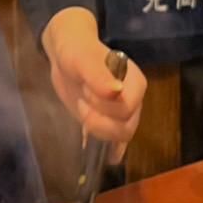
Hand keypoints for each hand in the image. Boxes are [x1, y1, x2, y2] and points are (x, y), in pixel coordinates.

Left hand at [42, 7, 145, 162]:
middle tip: (81, 102)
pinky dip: (104, 149)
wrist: (68, 54)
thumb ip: (98, 74)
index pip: (128, 109)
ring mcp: (121, 114)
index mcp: (134, 83)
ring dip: (97, 130)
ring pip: (119, 137)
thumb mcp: (83, 59)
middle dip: (98, 121)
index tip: (86, 92)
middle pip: (126, 128)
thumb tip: (115, 92)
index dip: (105, 106)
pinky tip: (93, 149)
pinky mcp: (108, 123)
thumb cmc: (78, 52)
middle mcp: (133, 101)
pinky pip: (114, 144)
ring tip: (82, 108)